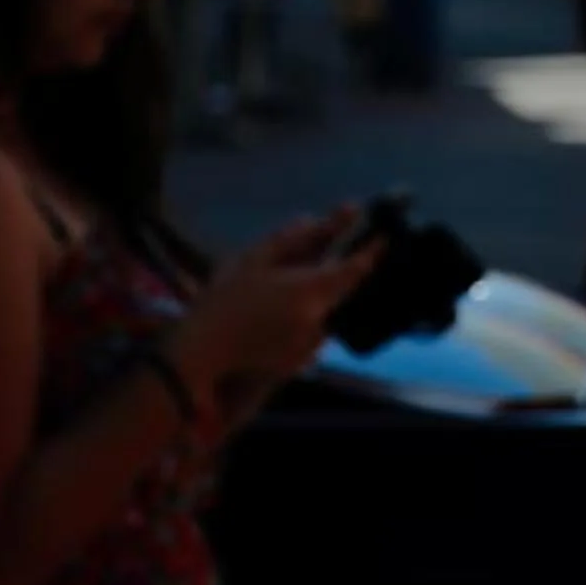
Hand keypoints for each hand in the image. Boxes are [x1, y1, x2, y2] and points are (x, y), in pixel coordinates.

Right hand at [171, 210, 384, 402]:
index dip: (372, 252)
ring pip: (328, 313)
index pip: (355, 270)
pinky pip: (312, 334)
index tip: (383, 236)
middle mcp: (318, 323)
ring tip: (289, 286)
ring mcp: (311, 348)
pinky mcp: (299, 364)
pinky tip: (279, 313)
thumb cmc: (226, 299)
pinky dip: (305, 319)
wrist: (202, 352)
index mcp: (310, 293)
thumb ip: (293, 238)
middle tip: (324, 256)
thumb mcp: (256, 259)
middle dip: (338, 272)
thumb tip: (320, 220)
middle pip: (342, 292)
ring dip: (319, 297)